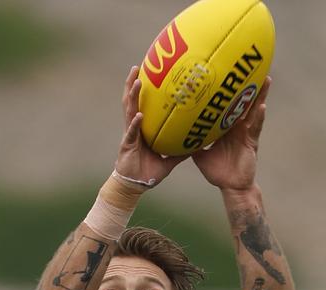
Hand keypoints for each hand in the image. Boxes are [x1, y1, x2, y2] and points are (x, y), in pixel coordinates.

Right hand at [115, 66, 186, 186]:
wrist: (135, 186)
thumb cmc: (149, 172)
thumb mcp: (169, 160)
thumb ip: (181, 152)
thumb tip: (197, 146)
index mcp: (142, 129)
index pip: (142, 104)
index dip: (143, 90)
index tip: (147, 73)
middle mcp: (134, 128)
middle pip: (132, 101)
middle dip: (132, 84)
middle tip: (137, 67)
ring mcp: (130, 136)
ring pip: (129, 111)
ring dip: (132, 96)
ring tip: (135, 81)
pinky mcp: (127, 146)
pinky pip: (132, 132)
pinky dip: (135, 123)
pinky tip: (139, 115)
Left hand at [192, 77, 270, 191]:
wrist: (230, 186)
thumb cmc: (216, 170)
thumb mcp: (198, 153)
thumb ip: (189, 141)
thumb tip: (172, 133)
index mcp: (227, 126)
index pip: (227, 104)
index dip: (228, 90)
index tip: (226, 73)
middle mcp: (238, 126)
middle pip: (244, 101)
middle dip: (248, 85)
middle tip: (250, 66)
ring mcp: (247, 133)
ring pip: (254, 110)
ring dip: (260, 95)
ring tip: (264, 79)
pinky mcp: (252, 142)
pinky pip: (255, 127)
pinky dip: (258, 117)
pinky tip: (261, 106)